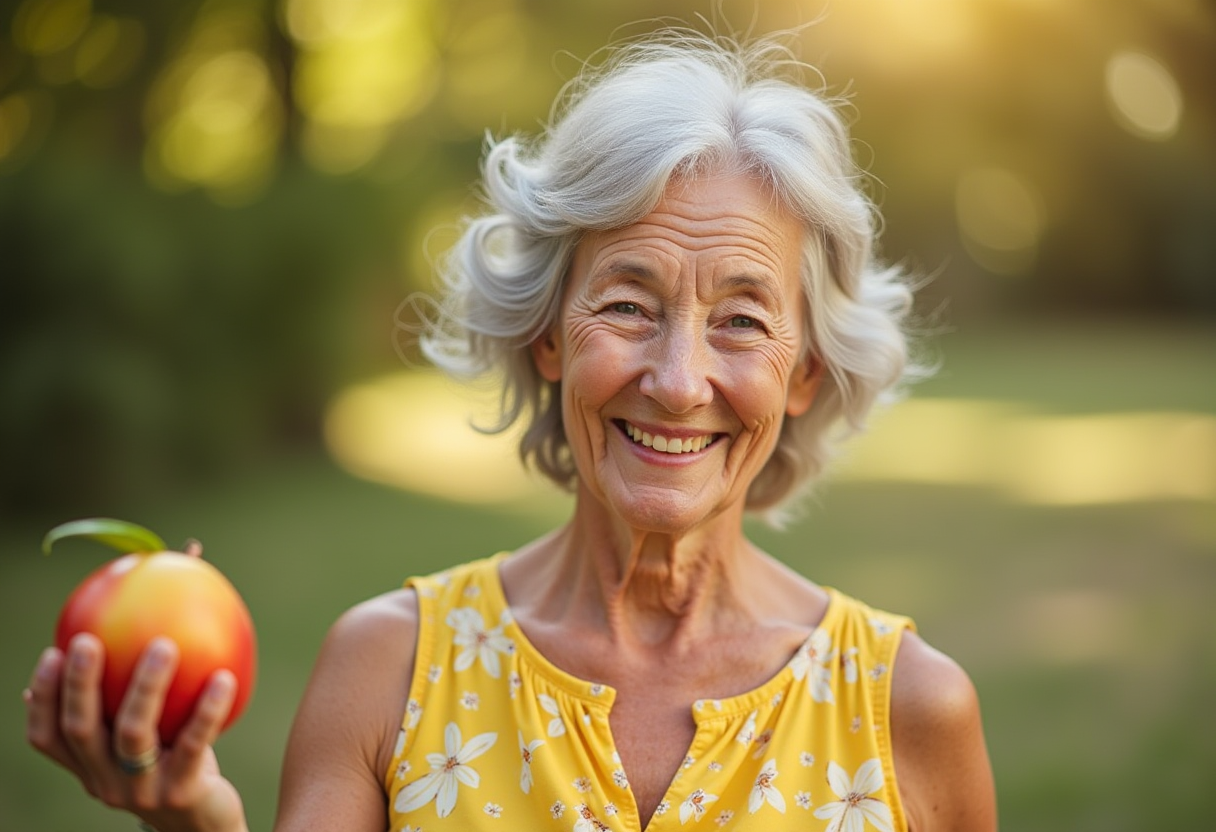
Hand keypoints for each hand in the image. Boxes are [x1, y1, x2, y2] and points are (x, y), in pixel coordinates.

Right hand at [25, 633, 249, 831]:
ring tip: (164, 645)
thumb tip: (123, 648)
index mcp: (90, 770)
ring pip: (133, 733)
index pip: (47, 738)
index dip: (43, 698)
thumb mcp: (149, 743)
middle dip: (78, 684)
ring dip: (147, 685)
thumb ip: (128, 710)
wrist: (207, 827)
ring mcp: (140, 792)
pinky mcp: (181, 793)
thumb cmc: (176, 768)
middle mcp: (106, 783)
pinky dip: (208, 709)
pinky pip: (194, 742)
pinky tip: (224, 676)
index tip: (54, 652)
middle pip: (80, 730)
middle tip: (88, 640)